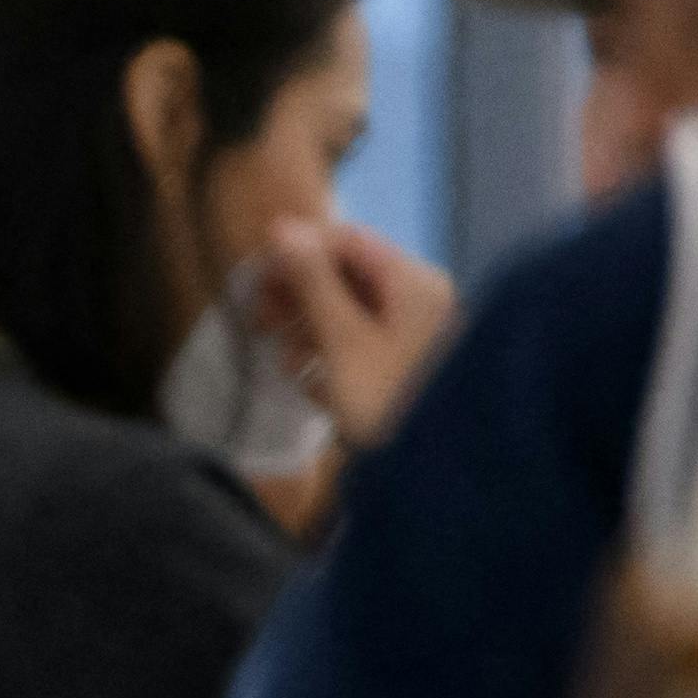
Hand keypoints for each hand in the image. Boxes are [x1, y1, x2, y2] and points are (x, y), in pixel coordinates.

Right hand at [243, 215, 459, 456]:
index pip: (345, 240)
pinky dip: (332, 357)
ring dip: (310, 331)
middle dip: (299, 298)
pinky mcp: (407, 366)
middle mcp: (418, 298)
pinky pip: (361, 344)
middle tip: (260, 322)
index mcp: (411, 281)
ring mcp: (415, 333)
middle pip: (346, 276)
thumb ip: (313, 281)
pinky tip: (314, 384)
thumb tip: (283, 227)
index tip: (257, 280)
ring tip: (289, 363)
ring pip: (349, 313)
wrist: (440, 470)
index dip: (296, 252)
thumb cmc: (391, 399)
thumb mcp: (343, 340)